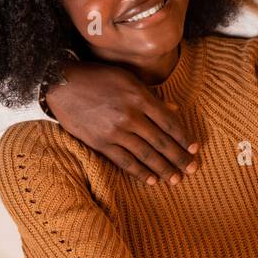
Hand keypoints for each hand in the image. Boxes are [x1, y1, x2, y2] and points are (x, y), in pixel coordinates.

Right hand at [44, 61, 197, 185]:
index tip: (196, 149)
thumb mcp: (129, 79)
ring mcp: (115, 131)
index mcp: (140, 97)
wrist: (61, 84)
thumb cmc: (98, 77)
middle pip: (161, 142)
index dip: (184, 138)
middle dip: (179, 158)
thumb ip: (152, 96)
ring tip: (176, 179)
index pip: (169, 123)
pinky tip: (151, 180)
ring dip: (163, 169)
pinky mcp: (100, 143)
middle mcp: (130, 116)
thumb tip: (175, 110)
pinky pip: (124, 161)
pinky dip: (139, 172)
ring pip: (146, 154)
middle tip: (193, 169)